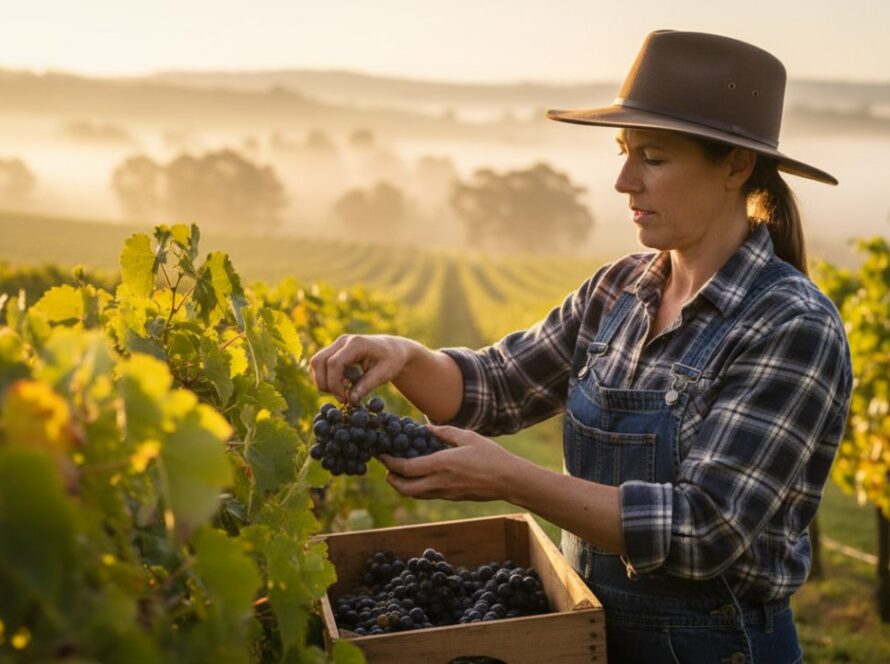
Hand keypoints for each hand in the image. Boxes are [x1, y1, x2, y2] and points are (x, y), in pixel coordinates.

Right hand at [309, 334, 413, 403]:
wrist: (393, 349)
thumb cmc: (392, 360)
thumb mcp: (384, 374)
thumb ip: (366, 386)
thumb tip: (350, 400)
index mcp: (356, 343)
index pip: (334, 363)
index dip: (334, 384)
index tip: (345, 399)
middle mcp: (343, 341)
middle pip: (318, 361)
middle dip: (325, 384)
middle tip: (342, 398)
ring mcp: (336, 344)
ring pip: (315, 363)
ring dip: (323, 381)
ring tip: (343, 391)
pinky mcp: (334, 351)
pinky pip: (319, 364)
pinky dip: (325, 378)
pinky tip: (342, 385)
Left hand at [379, 425, 524, 501]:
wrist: (509, 481)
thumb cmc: (490, 455)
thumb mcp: (468, 436)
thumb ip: (444, 432)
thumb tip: (425, 428)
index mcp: (441, 465)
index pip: (405, 468)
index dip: (389, 462)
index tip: (381, 453)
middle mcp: (439, 482)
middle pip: (404, 488)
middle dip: (390, 478)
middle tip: (387, 466)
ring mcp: (445, 493)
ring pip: (414, 494)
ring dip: (402, 485)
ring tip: (399, 471)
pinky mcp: (451, 498)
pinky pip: (426, 495)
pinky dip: (416, 487)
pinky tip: (419, 475)